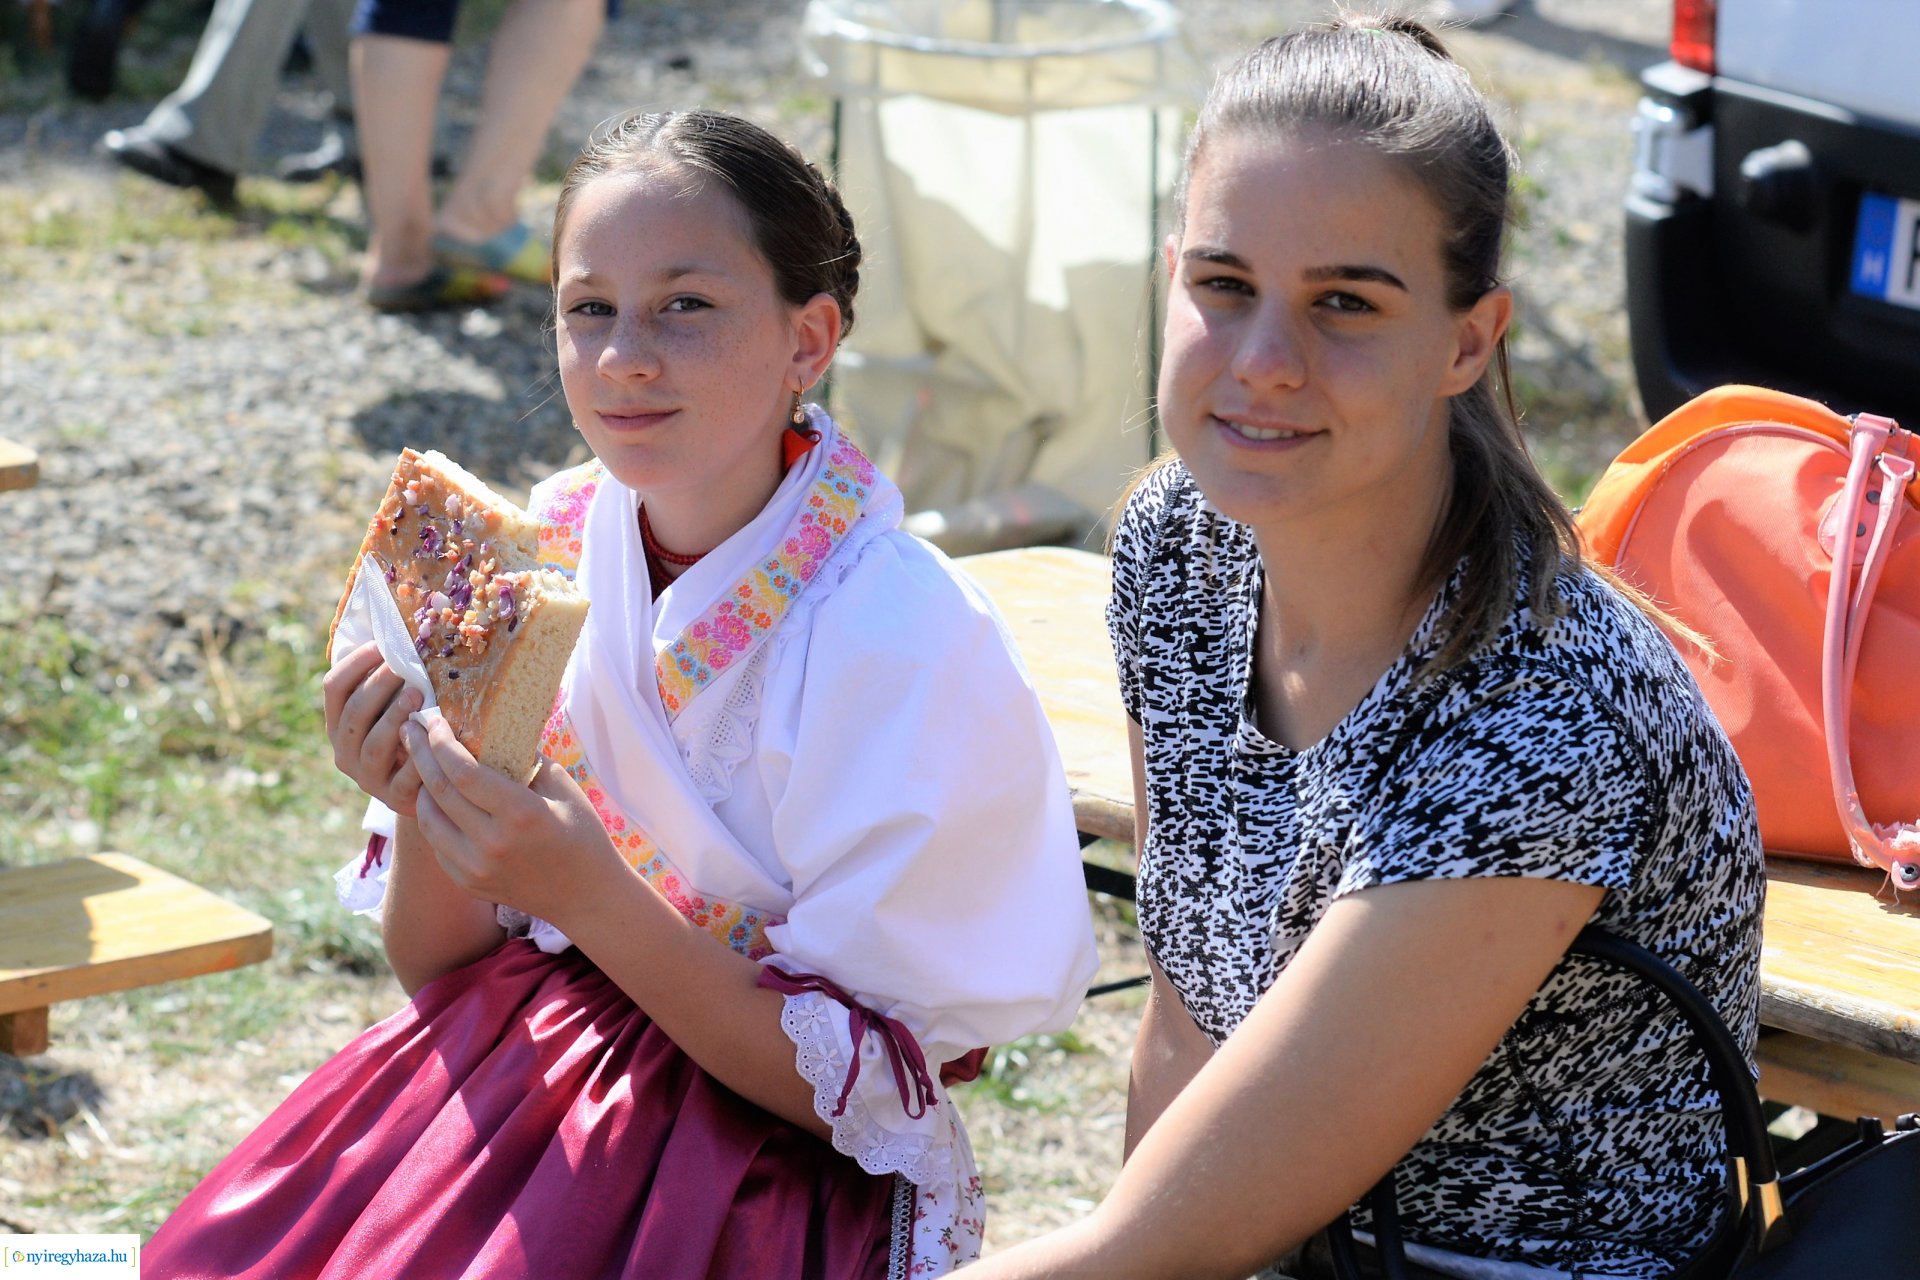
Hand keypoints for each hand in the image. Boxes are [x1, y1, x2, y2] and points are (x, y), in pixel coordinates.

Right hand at [322, 640, 422, 814]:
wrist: (421, 793)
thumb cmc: (407, 738)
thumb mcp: (390, 712)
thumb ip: (388, 684)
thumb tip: (400, 631)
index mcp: (339, 724)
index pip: (334, 688)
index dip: (354, 663)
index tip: (380, 644)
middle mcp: (345, 751)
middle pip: (354, 713)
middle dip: (377, 686)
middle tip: (402, 667)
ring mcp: (368, 777)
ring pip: (375, 744)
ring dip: (394, 716)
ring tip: (417, 694)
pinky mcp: (395, 798)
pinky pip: (405, 777)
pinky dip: (419, 756)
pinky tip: (433, 738)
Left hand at [401, 713, 625, 923]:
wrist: (585, 894)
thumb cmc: (580, 832)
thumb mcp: (562, 786)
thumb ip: (525, 759)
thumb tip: (490, 730)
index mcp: (520, 813)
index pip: (464, 772)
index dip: (442, 743)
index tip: (434, 720)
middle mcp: (492, 843)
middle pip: (439, 790)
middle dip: (420, 754)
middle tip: (410, 730)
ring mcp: (476, 867)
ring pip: (429, 818)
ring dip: (421, 787)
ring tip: (422, 764)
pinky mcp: (467, 882)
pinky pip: (437, 844)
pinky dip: (433, 817)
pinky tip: (438, 800)